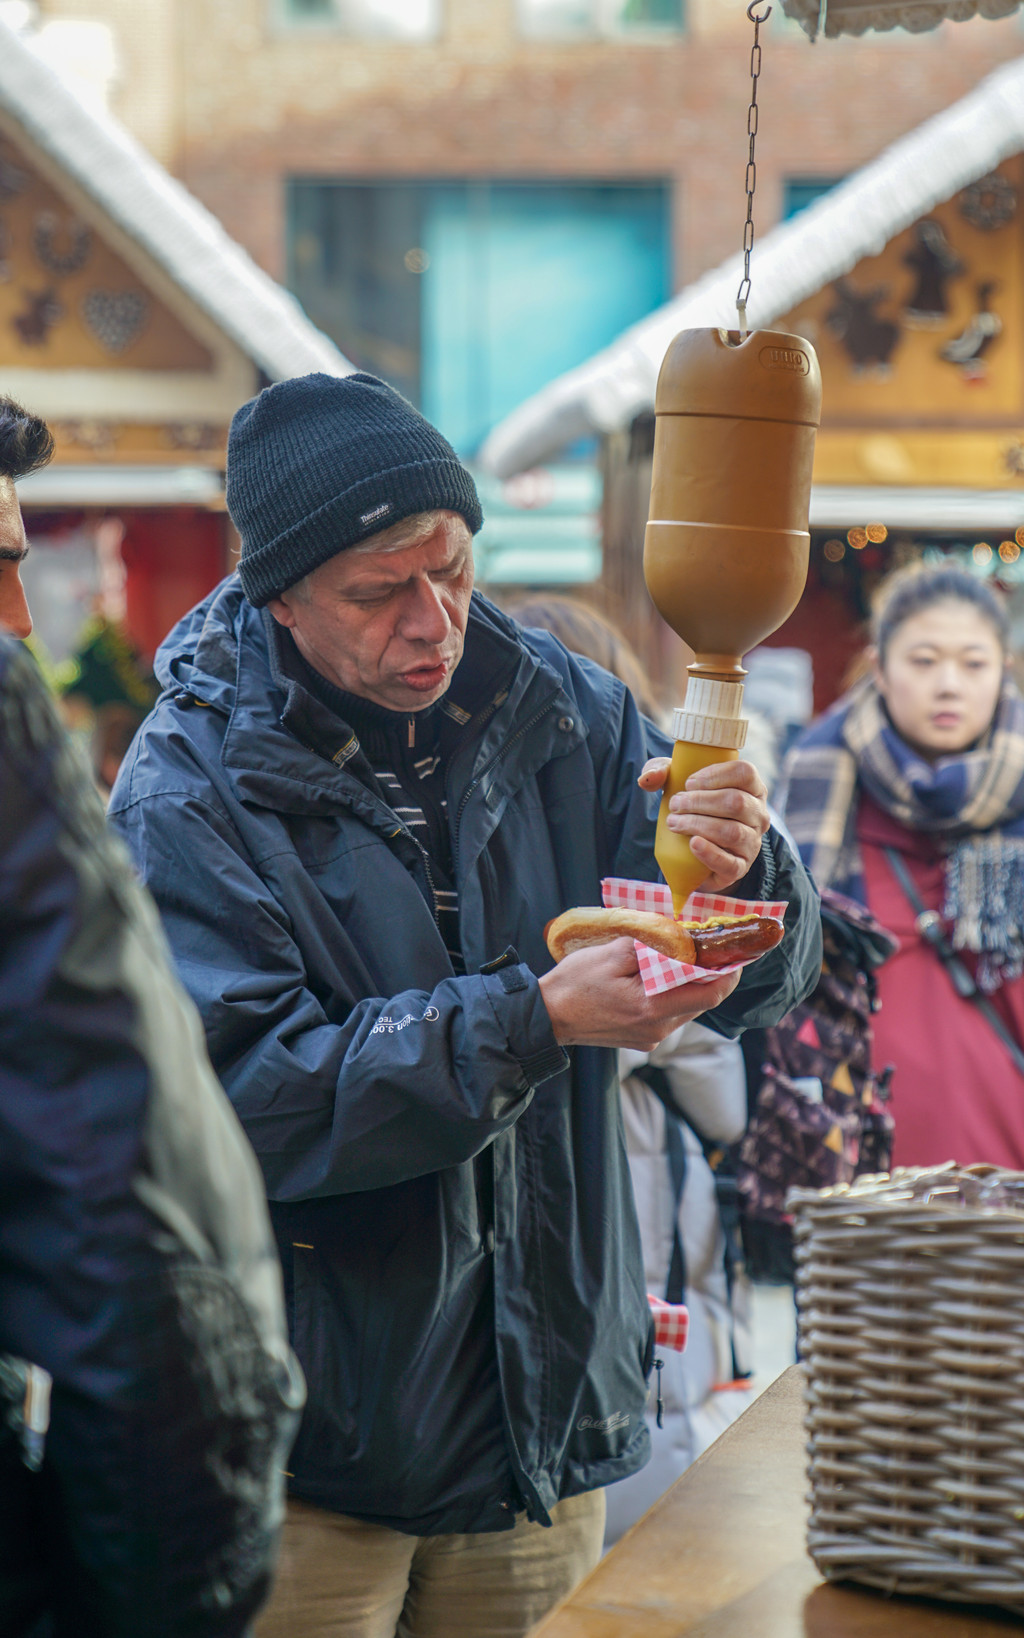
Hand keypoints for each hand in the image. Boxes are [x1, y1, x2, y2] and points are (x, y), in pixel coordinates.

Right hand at [538, 937, 740, 1050]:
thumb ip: (650, 947)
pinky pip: (668, 1015)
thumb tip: (678, 939)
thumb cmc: (574, 984)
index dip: (729, 974)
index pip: (709, 994)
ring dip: (690, 985)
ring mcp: (649, 1038)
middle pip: (700, 1002)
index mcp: (652, 1008)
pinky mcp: (640, 1039)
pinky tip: (662, 978)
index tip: (737, 954)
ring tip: (688, 960)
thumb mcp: (611, 954)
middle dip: (711, 976)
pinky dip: (672, 995)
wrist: (546, 1017)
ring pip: (685, 1008)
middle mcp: (657, 1029)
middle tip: (714, 950)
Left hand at [638, 757, 768, 892]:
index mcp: (751, 788)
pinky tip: (693, 844)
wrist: (693, 854)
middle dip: (699, 802)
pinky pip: (730, 863)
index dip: (715, 774)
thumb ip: (660, 772)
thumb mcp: (676, 784)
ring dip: (698, 825)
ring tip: (675, 823)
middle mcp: (758, 814)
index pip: (744, 773)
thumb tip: (648, 778)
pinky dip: (710, 853)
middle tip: (675, 805)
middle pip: (736, 801)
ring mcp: (752, 842)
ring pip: (732, 831)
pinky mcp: (740, 867)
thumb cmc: (691, 809)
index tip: (688, 783)